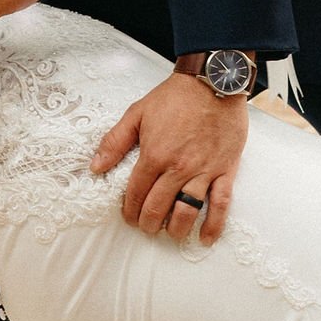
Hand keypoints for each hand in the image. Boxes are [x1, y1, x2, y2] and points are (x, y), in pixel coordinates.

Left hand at [91, 65, 250, 242]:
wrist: (214, 81)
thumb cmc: (176, 96)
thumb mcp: (137, 113)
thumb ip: (114, 142)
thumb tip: (95, 167)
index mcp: (154, 155)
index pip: (136, 194)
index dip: (129, 210)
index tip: (128, 217)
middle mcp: (178, 169)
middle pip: (158, 208)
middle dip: (148, 223)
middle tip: (146, 227)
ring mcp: (203, 172)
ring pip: (187, 212)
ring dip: (176, 229)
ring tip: (170, 233)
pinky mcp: (225, 171)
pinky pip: (221, 204)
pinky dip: (214, 225)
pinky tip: (206, 239)